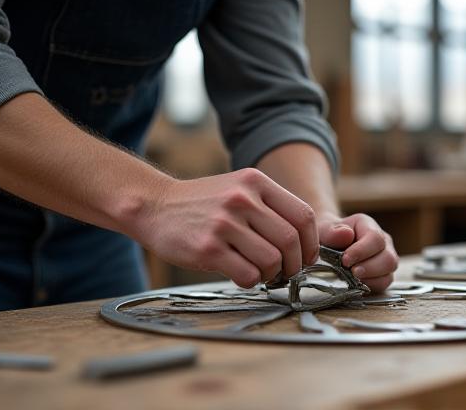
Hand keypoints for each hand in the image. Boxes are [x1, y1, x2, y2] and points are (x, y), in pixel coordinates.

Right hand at [135, 168, 318, 287]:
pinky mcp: (208, 248)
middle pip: (290, 240)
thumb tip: (305, 242)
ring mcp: (224, 223)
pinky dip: (251, 281)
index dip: (310, 243)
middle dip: (295, 264)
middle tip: (286, 272)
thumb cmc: (203, 203)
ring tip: (261, 273)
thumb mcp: (239, 189)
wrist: (154, 205)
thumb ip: (270, 207)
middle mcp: (242, 199)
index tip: (306, 257)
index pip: (303, 216)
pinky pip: (248, 274)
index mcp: (256, 183)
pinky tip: (242, 275)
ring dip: (272, 274)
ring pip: (272, 260)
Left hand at [318, 212, 397, 292]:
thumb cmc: (328, 237)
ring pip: (389, 271)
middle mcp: (382, 241)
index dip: (362, 251)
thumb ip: (331, 232)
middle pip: (388, 258)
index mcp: (368, 226)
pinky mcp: (383, 274)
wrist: (327, 246)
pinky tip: (356, 284)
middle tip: (351, 272)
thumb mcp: (324, 231)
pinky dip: (371, 285)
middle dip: (369, 268)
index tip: (345, 260)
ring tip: (353, 278)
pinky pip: (384, 283)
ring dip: (371, 278)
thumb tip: (346, 234)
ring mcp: (385, 258)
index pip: (375, 238)